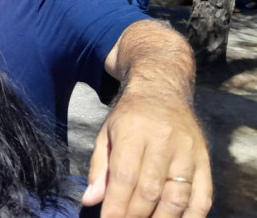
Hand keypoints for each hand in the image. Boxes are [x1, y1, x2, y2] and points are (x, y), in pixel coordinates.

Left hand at [82, 93, 211, 216]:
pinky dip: (191, 217)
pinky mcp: (204, 161)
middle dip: (134, 215)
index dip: (116, 204)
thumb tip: (90, 200)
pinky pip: (202, 197)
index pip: (125, 176)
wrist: (162, 91)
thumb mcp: (105, 134)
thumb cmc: (129, 116)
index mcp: (134, 131)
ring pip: (177, 196)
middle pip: (150, 190)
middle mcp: (164, 141)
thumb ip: (98, 168)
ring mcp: (188, 152)